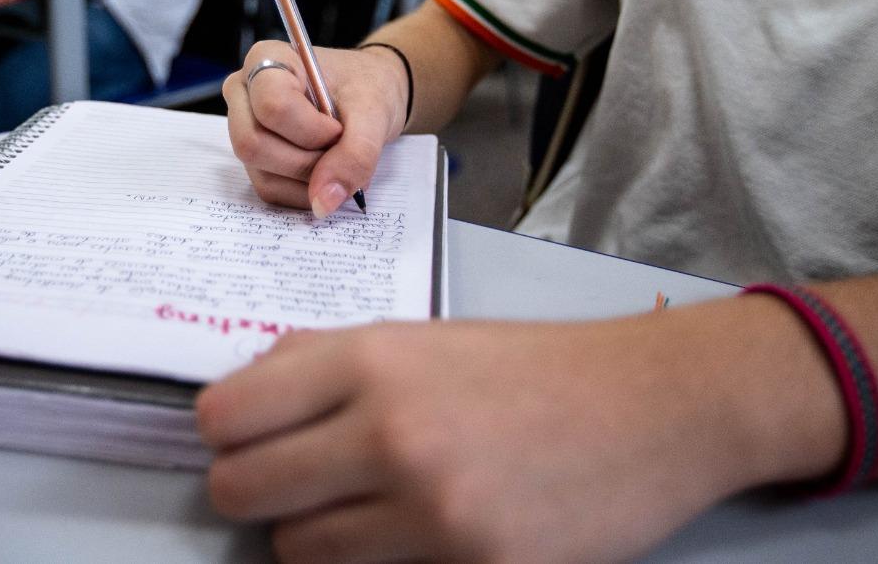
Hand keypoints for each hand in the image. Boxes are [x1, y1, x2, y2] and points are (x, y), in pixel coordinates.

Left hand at [198, 317, 761, 563]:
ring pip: (295, 550)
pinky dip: (379, 563)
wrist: (653, 407)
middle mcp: (391, 436)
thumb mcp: (418, 336)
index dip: (224, 431)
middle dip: (254, 488)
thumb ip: (322, 360)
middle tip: (290, 479)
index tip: (243, 437)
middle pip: (241, 491)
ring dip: (312, 532)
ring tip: (360, 505)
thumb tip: (241, 392)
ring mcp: (432, 514)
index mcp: (370, 362)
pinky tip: (416, 532)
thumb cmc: (532, 367)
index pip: (226, 416)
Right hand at [222, 41, 407, 216]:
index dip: (310, 130)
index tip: (338, 129)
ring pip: (262, 174)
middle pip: (252, 144)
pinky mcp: (254, 161)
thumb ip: (356, 153)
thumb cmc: (366, 87)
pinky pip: (271, 191)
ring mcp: (244, 129)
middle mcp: (244, 93)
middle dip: (307, 160)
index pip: (272, 106)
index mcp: (266, 59)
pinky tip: (326, 171)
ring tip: (336, 157)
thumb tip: (324, 202)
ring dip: (310, 179)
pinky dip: (306, 192)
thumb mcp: (373, 112)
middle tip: (339, 147)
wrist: (369, 98)